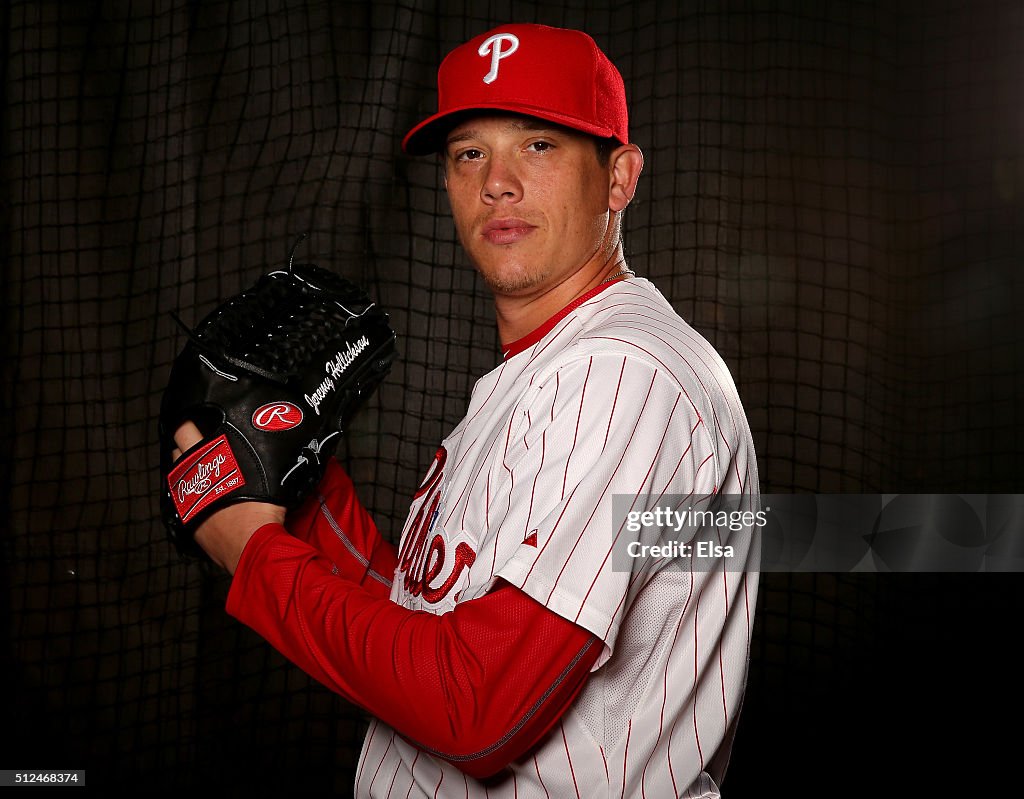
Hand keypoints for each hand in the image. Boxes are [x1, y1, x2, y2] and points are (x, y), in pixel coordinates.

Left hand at [172, 421, 285, 573]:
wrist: (250, 544)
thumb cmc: (261, 509)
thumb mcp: (270, 474)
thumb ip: (263, 458)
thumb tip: (275, 445)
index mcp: (208, 456)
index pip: (186, 430)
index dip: (189, 423)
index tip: (196, 421)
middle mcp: (191, 474)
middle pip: (177, 450)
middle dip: (185, 444)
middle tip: (198, 443)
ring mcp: (186, 496)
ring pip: (176, 475)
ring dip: (186, 469)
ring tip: (202, 470)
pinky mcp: (186, 517)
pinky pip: (182, 499)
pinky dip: (190, 494)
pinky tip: (204, 495)